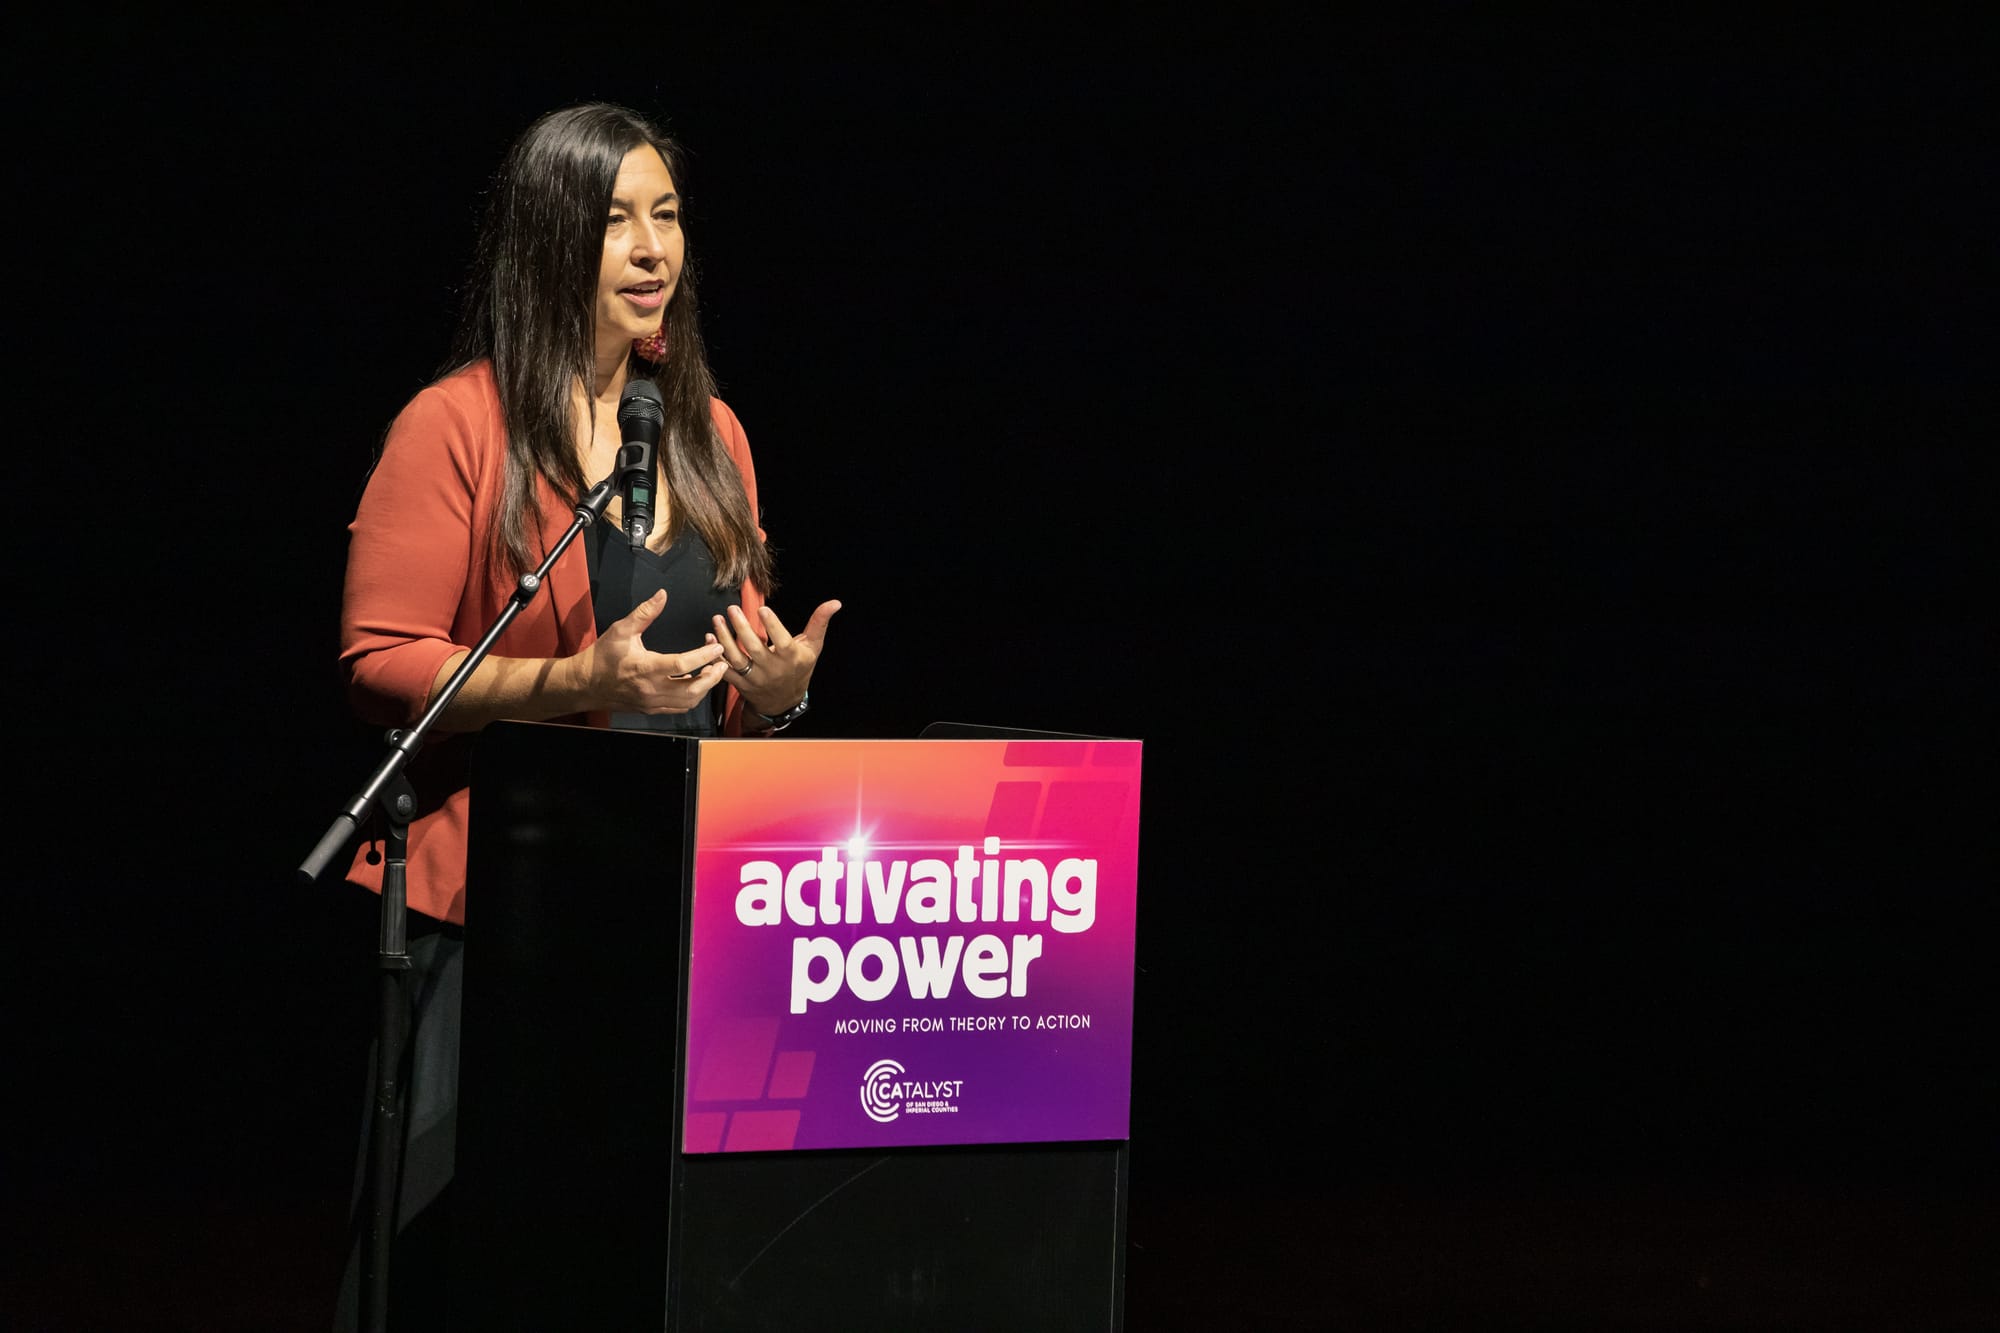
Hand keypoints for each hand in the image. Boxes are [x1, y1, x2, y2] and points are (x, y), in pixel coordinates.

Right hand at [582, 590, 729, 713]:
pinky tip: (696, 683)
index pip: (684, 664)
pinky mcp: (651, 709)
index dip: (704, 655)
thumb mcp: (621, 630)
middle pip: (692, 689)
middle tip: (722, 662)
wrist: (585, 684)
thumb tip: (662, 595)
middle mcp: (651, 689)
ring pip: (688, 702)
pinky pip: (678, 708)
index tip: (717, 646)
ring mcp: (652, 702)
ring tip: (712, 671)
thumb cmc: (602, 656)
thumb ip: (645, 612)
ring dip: (705, 688)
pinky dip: (692, 697)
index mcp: (646, 668)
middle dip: (712, 676)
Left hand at [711, 599, 841, 721]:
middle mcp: (772, 669)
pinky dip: (715, 655)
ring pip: (736, 658)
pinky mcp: (741, 683)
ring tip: (717, 619)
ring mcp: (755, 677)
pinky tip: (709, 638)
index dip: (772, 625)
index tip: (762, 609)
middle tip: (732, 609)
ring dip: (724, 638)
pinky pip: (725, 669)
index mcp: (790, 658)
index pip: (781, 641)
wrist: (784, 701)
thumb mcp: (813, 647)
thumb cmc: (799, 668)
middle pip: (754, 648)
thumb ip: (819, 623)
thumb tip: (835, 602)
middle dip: (742, 628)